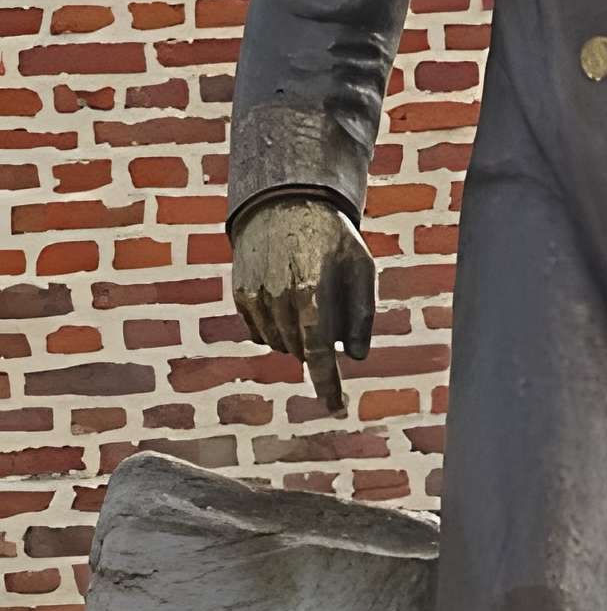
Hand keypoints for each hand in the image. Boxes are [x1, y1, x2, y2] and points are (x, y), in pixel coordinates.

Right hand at [231, 198, 374, 417]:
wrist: (285, 202)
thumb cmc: (332, 237)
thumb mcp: (361, 268)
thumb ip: (362, 315)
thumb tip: (354, 356)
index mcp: (311, 293)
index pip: (318, 354)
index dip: (327, 385)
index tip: (335, 408)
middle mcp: (278, 299)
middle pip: (301, 351)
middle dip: (317, 345)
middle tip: (329, 309)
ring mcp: (255, 298)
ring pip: (279, 345)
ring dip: (297, 337)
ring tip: (307, 297)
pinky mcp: (241, 295)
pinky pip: (261, 332)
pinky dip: (277, 327)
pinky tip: (286, 297)